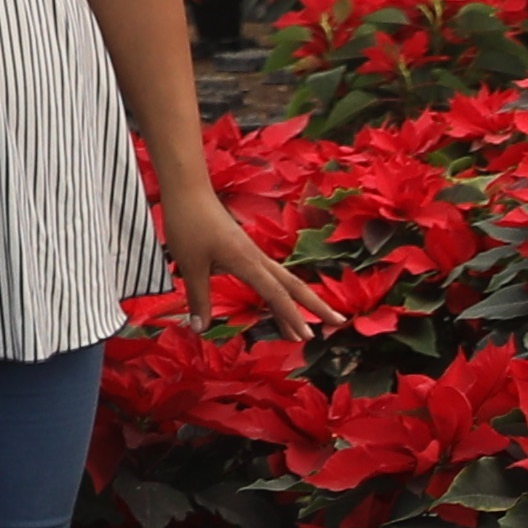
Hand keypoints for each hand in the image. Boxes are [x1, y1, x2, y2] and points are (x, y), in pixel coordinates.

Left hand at [158, 174, 321, 336]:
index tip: (308, 337)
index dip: (293, 317)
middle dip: (317, 305)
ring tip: (305, 327)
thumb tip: (200, 328)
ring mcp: (253, 254)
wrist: (189, 190)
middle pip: (294, 285)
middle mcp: (257, 258)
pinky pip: (269, 276)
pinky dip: (278, 293)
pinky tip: (274, 305)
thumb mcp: (190, 264)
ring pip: (283, 281)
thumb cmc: (189, 224)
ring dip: (298, 303)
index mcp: (248, 262)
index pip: (277, 295)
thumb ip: (198, 298)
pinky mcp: (245, 250)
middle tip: (339, 321)